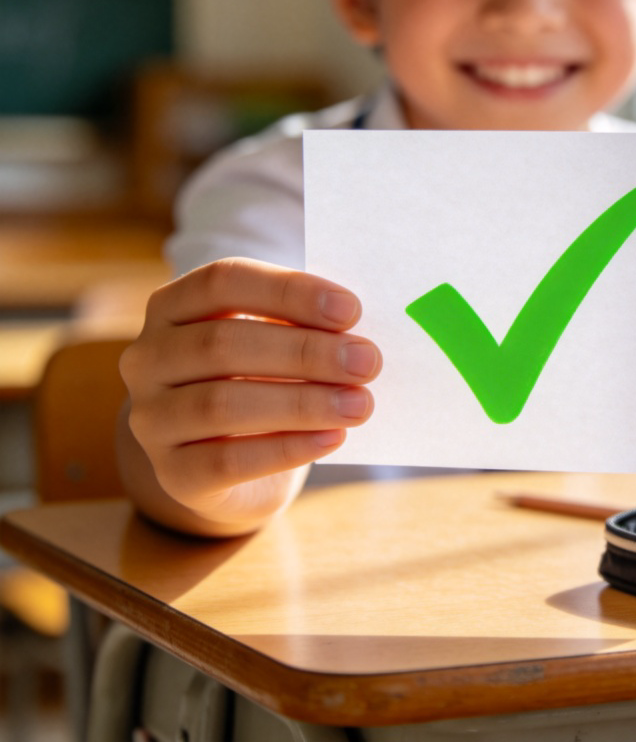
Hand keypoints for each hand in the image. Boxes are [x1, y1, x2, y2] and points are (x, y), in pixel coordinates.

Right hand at [117, 257, 380, 535]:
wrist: (236, 461)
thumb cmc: (265, 377)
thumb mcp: (279, 340)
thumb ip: (306, 326)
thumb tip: (356, 334)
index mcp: (172, 306)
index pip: (223, 281)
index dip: (288, 291)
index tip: (350, 309)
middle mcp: (148, 358)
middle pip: (222, 343)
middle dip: (305, 351)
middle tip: (367, 361)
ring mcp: (152, 418)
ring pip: (221, 404)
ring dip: (302, 402)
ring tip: (359, 403)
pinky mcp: (172, 474)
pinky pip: (227, 460)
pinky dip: (286, 447)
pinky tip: (332, 437)